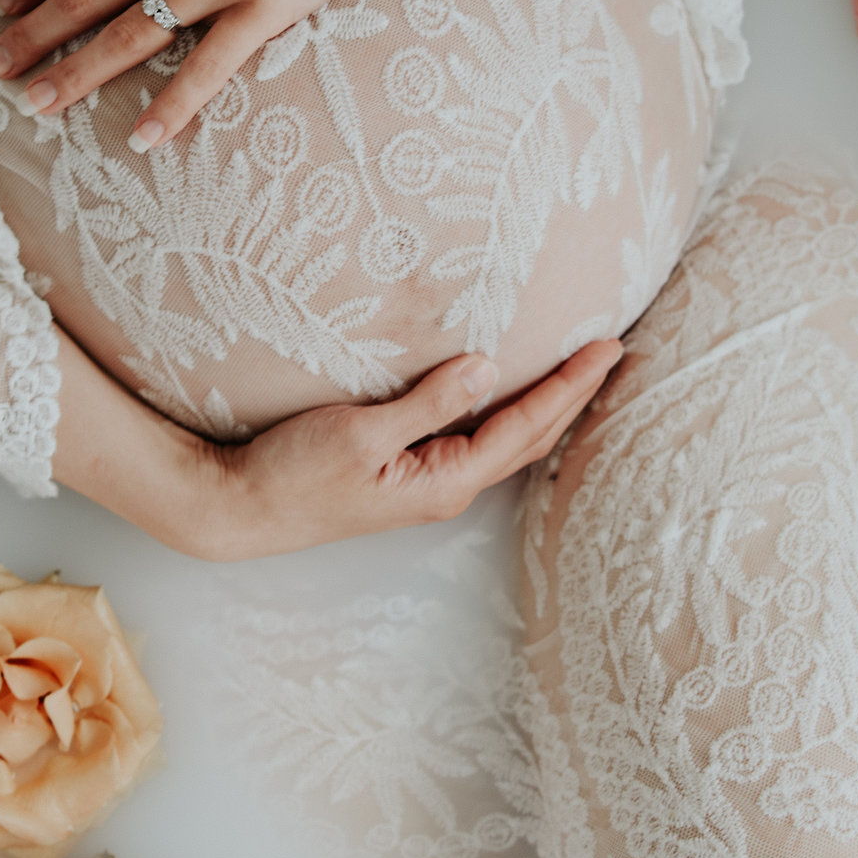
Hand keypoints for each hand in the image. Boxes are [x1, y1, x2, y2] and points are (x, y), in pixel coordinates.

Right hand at [169, 342, 623, 560]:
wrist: (244, 510)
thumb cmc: (293, 473)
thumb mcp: (362, 433)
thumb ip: (429, 402)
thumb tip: (489, 368)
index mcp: (445, 480)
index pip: (525, 425)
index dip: (569, 385)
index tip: (606, 347)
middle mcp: (447, 489)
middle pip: (530, 439)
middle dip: (574, 396)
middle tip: (613, 350)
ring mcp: (428, 486)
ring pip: (508, 444)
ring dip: (548, 408)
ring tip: (582, 373)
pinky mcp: (408, 477)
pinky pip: (478, 442)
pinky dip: (509, 416)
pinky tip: (513, 398)